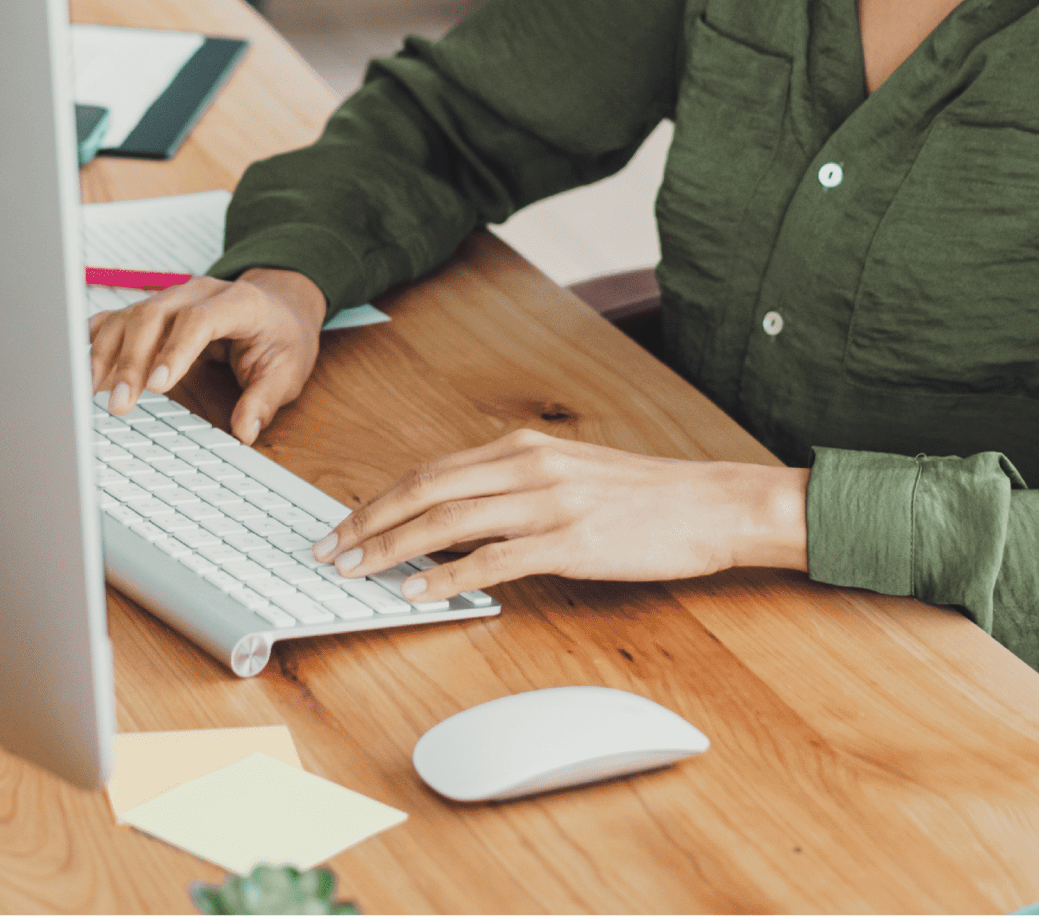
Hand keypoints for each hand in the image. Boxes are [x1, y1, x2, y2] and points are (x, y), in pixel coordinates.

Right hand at [88, 267, 327, 443]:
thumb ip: (264, 400)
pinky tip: (80, 366)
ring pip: (129, 316)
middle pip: (153, 316)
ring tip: (89, 391)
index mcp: (237, 303)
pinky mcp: (153, 309)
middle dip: (131, 361)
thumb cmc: (281, 336)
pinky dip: (96, 340)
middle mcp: (198, 293)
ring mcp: (172, 297)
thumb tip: (245, 432)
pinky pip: (117, 318)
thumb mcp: (288, 369)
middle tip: (118, 405)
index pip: (198, 320)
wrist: (278, 304)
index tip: (157, 386)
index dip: (174, 350)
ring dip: (106, 353)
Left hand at [308, 428, 808, 602]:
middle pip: (427, 489)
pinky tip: (420, 591)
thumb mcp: (571, 473)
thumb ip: (517, 486)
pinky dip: (449, 575)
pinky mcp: (571, 542)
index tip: (345, 523)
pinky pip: (494, 559)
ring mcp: (549, 502)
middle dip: (369, 520)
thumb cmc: (644, 495)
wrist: (709, 504)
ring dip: (394, 547)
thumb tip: (460, 517)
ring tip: (357, 571)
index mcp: (524, 447)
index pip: (432, 470)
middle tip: (329, 549)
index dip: (381, 498)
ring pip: (449, 520)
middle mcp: (529, 465)